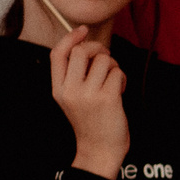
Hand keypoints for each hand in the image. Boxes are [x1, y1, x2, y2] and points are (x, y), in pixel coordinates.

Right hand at [49, 26, 127, 178]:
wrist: (99, 149)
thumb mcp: (72, 98)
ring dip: (113, 66)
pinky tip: (118, 91)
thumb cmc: (91, 120)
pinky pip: (117, 72)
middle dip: (98, 48)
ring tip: (112, 82)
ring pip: (104, 60)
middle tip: (105, 58)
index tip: (83, 30)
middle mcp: (70, 90)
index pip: (57, 54)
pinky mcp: (107, 98)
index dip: (70, 37)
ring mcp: (88, 94)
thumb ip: (74, 75)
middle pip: (81, 50)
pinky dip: (121, 78)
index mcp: (58, 89)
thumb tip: (85, 43)